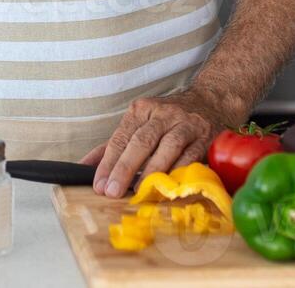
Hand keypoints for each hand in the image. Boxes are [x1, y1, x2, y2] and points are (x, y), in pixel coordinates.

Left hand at [82, 90, 230, 197]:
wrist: (210, 102)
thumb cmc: (167, 120)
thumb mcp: (138, 124)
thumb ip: (112, 146)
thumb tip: (83, 166)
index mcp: (141, 110)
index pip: (120, 137)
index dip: (108, 162)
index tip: (98, 184)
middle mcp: (163, 113)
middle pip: (141, 141)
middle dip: (125, 167)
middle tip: (112, 191)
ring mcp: (186, 124)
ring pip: (167, 147)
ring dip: (153, 171)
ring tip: (139, 191)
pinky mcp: (205, 137)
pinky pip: (191, 156)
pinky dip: (179, 172)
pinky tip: (169, 186)